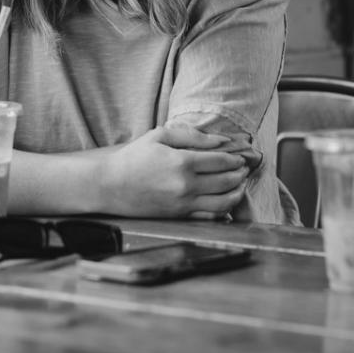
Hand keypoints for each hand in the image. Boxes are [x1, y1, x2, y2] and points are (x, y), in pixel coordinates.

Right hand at [98, 124, 250, 218]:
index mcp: (182, 162)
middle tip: (244, 169)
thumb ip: (192, 136)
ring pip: (223, 202)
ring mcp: (183, 203)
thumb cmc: (133, 158)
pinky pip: (210, 216)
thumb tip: (220, 140)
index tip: (240, 157)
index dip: (235, 159)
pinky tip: (227, 203)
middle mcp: (186, 185)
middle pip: (226, 181)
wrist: (109, 185)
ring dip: (237, 193)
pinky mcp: (179, 216)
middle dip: (240, 174)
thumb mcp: (160, 136)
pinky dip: (224, 211)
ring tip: (240, 186)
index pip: (221, 161)